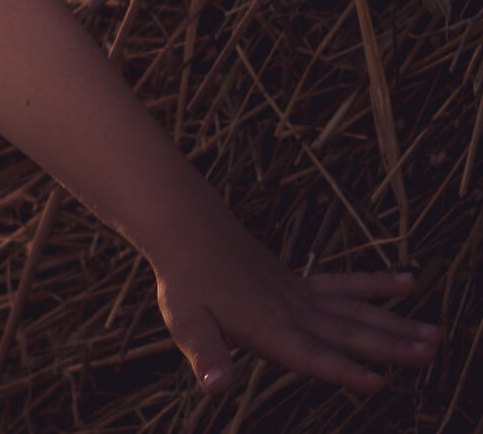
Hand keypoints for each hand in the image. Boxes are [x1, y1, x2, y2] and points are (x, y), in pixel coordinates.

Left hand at [155, 225, 440, 394]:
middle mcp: (294, 312)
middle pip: (348, 333)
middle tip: (431, 354)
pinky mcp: (304, 283)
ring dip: (396, 323)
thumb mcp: (185, 323)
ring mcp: (303, 295)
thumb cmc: (186, 284)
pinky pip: (346, 283)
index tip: (377, 382)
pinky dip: (376, 283)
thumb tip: (215, 387)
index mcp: (269, 328)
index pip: (311, 355)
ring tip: (435, 336)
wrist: (189, 233)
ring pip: (357, 312)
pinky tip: (409, 281)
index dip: (342, 370)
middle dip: (390, 346)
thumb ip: (205, 355)